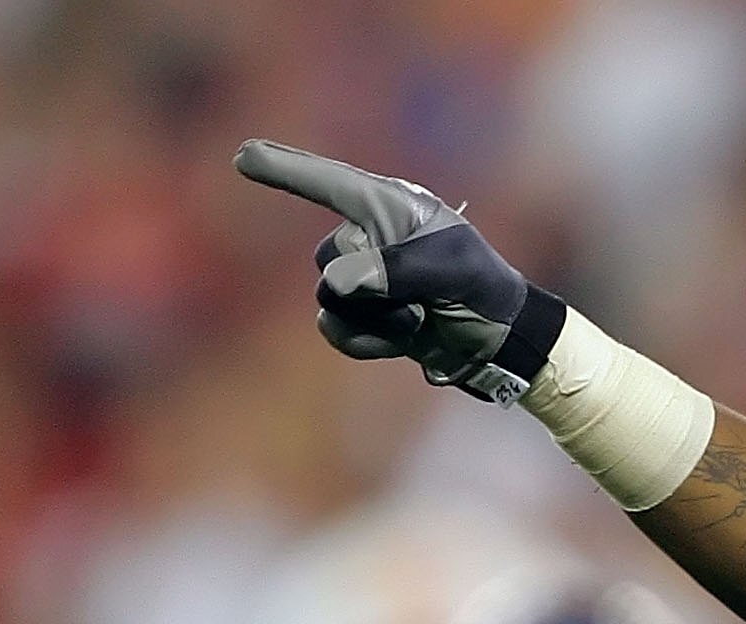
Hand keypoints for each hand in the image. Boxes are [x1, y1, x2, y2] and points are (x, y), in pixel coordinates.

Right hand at [233, 139, 564, 402]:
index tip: (244, 156)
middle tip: (425, 296)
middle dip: (372, 286)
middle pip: (329, 258)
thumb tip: (338, 284)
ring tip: (420, 317)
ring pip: (330, 298)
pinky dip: (364, 341)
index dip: (285, 169)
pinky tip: (400, 342)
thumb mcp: (452, 274)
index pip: (330, 184)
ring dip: (375, 318)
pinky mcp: (363, 315)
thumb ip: (394, 271)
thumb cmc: (484, 295)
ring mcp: (364, 277)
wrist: (501, 344)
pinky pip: (333, 328)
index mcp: (392, 208)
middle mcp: (370, 237)